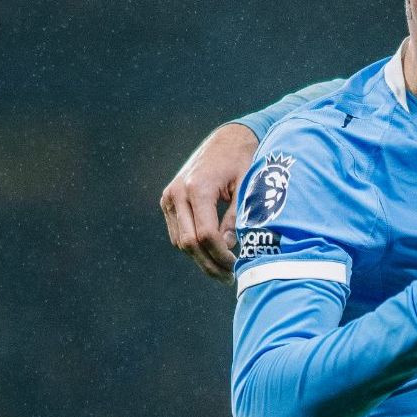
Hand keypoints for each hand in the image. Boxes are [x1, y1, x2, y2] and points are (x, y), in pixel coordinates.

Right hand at [161, 123, 259, 281]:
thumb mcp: (247, 187)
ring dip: (200, 260)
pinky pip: (178, 233)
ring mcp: (170, 197)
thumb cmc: (243, 160)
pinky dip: (193, 247)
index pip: (205, 234)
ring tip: (224, 271)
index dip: (221, 255)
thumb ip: (237, 217)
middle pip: (189, 243)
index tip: (238, 265)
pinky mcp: (169, 200)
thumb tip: (229, 247)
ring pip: (180, 241)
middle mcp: (178, 193)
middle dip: (209, 264)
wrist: (228, 139)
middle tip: (230, 278)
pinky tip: (212, 255)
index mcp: (198, 188)